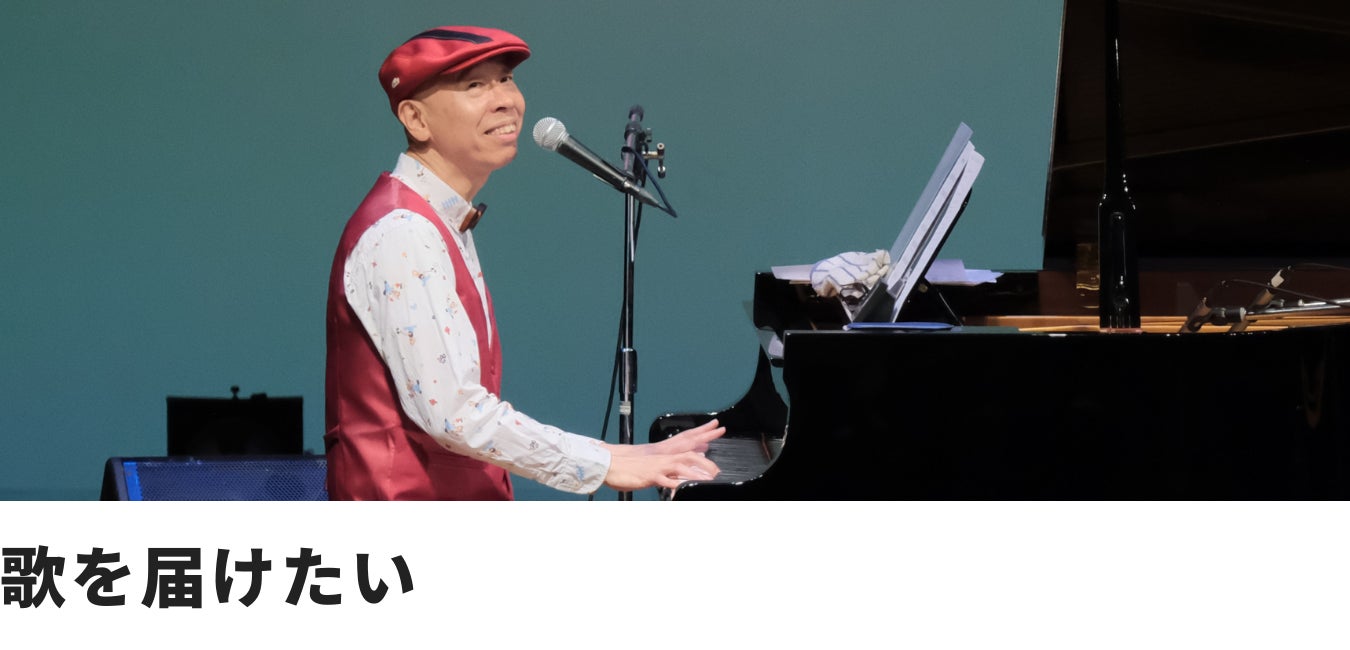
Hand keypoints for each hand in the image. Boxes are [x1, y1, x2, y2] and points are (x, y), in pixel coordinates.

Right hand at [601, 419, 725, 490]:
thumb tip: (676, 472)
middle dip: (705, 460)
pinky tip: (686, 488)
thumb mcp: (651, 466)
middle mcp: (663, 457)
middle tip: (717, 470)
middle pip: (689, 454)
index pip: (687, 443)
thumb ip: (665, 469)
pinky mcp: (651, 476)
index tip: (717, 433)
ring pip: (681, 466)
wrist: (610, 465)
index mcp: (663, 453)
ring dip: (696, 473)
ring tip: (708, 480)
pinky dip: (678, 484)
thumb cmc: (629, 467)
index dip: (703, 437)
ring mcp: (658, 466)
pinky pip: (667, 480)